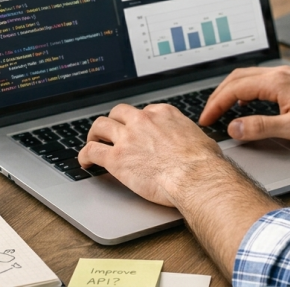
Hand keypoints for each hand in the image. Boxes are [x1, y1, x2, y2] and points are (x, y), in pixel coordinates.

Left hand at [78, 103, 229, 206]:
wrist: (196, 177)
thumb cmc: (203, 163)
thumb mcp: (200, 139)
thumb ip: (188, 137)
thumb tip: (193, 143)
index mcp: (164, 114)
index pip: (144, 111)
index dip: (138, 122)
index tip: (136, 130)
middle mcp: (143, 120)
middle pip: (119, 113)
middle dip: (113, 122)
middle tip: (111, 132)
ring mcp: (128, 138)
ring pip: (100, 126)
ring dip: (95, 134)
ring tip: (93, 142)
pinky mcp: (117, 158)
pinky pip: (92, 151)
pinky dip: (85, 155)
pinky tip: (85, 161)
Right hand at [199, 65, 289, 144]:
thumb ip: (261, 127)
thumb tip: (234, 127)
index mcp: (275, 82)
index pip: (234, 89)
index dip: (216, 104)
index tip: (206, 119)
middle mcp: (277, 73)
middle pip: (236, 78)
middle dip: (218, 95)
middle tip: (207, 114)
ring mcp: (284, 75)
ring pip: (246, 76)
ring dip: (229, 90)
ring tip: (220, 108)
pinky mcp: (289, 80)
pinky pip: (258, 79)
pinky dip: (243, 89)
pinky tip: (244, 102)